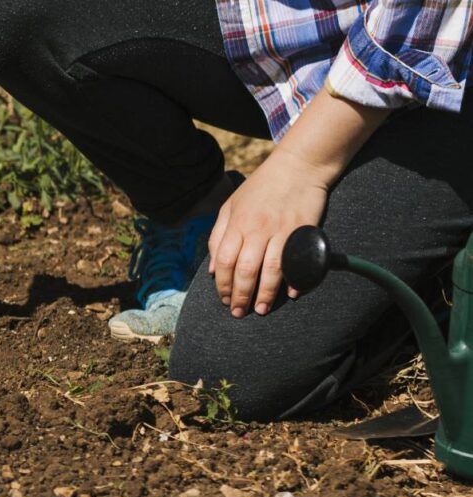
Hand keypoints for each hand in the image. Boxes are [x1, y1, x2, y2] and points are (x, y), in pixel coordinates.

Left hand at [207, 150, 329, 316]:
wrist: (298, 165)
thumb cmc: (261, 187)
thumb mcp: (230, 206)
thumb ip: (217, 236)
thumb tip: (212, 269)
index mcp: (236, 223)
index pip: (223, 261)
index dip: (222, 284)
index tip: (224, 299)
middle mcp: (257, 228)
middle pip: (245, 270)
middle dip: (240, 296)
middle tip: (238, 312)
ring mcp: (282, 229)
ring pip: (271, 269)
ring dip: (265, 294)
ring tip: (260, 309)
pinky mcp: (304, 229)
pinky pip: (298, 259)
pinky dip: (296, 278)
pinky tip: (291, 292)